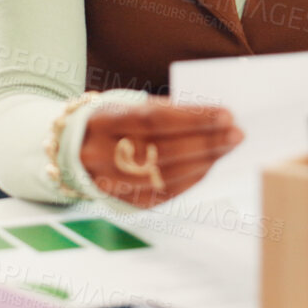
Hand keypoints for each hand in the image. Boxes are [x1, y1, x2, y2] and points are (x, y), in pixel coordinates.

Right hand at [80, 99, 243, 207]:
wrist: (70, 150)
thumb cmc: (111, 120)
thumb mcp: (127, 105)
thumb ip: (164, 111)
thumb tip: (210, 120)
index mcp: (104, 122)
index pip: (154, 120)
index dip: (192, 118)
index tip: (225, 114)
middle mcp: (103, 155)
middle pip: (163, 151)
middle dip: (206, 143)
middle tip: (236, 134)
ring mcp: (111, 183)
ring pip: (165, 176)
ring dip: (203, 162)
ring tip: (227, 148)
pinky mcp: (122, 201)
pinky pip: (162, 194)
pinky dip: (190, 180)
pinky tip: (207, 166)